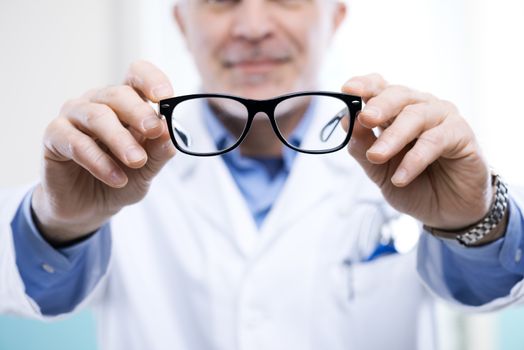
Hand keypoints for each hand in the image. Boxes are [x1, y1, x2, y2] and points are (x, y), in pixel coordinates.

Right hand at [32, 60, 176, 244]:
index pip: (137, 75)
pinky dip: (98, 160)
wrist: (90, 207)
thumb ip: (158, 151)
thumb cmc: (121, 179)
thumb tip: (170, 133)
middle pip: (119, 94)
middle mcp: (98, 102)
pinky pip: (75, 142)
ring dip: (120, 139)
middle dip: (139, 112)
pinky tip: (116, 178)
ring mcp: (74, 117)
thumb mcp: (147, 169)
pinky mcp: (54, 137)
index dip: (151, 80)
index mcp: (126, 103)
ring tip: (137, 161)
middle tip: (155, 131)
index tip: (165, 97)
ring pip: (97, 116)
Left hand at [342, 73, 492, 229]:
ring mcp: (442, 117)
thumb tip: (347, 122)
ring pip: (416, 116)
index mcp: (396, 111)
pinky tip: (400, 178)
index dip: (365, 85)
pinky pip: (435, 140)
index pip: (380, 87)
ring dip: (393, 136)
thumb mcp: (379, 170)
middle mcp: (420, 107)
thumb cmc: (413, 185)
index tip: (348, 89)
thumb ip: (363, 147)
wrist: (446, 211)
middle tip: (365, 119)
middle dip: (379, 106)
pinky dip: (415, 159)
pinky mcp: (462, 134)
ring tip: (376, 157)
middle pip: (398, 95)